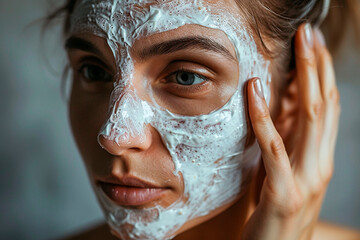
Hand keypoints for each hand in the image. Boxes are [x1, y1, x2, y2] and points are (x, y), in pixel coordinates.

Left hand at [242, 23, 339, 239]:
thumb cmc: (274, 208)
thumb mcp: (282, 168)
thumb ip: (285, 139)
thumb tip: (279, 103)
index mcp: (319, 157)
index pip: (327, 108)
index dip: (323, 74)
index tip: (313, 43)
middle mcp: (320, 163)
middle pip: (325, 105)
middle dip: (319, 66)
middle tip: (310, 32)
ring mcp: (306, 177)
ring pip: (311, 118)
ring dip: (306, 78)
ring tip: (300, 45)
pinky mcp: (283, 191)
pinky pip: (274, 146)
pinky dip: (265, 115)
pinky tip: (256, 90)